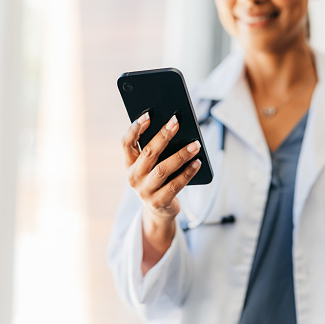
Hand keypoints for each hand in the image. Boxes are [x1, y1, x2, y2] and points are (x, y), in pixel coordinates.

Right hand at [121, 112, 201, 272]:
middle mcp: (133, 177)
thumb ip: (156, 149)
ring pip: (163, 169)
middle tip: (176, 122)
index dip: (135, 129)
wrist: (159, 210)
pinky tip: (197, 163)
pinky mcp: (159, 202)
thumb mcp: (151, 165)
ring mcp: (145, 191)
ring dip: (180, 155)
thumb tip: (174, 127)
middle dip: (163, 135)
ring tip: (195, 145)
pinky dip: (188, 173)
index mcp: (129, 163)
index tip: (148, 115)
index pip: (127, 143)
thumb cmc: (157, 179)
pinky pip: (175, 185)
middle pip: (148, 153)